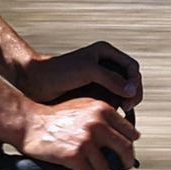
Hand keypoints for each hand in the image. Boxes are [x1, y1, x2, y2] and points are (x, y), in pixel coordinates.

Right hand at [19, 96, 138, 169]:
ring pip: (105, 167)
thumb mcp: (84, 106)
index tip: (125, 153)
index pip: (130, 132)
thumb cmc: (55, 116)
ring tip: (85, 165)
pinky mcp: (74, 155)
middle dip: (124, 162)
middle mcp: (97, 123)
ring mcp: (86, 140)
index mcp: (103, 109)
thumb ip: (105, 117)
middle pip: (125, 150)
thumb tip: (131, 134)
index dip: (128, 145)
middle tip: (120, 167)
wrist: (29, 122)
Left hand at [21, 41, 143, 108]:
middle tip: (127, 108)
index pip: (132, 67)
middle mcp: (105, 64)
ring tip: (121, 113)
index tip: (129, 97)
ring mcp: (100, 79)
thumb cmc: (59, 72)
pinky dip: (114, 108)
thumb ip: (111, 79)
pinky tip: (112, 117)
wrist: (35, 82)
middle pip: (130, 80)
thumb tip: (132, 90)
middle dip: (132, 94)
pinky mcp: (93, 92)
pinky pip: (111, 100)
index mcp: (106, 53)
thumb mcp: (87, 71)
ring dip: (125, 103)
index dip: (135, 82)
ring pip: (122, 92)